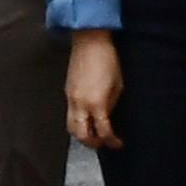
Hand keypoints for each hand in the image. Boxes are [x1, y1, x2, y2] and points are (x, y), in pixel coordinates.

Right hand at [65, 30, 122, 150]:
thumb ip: (111, 104)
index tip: (117, 143)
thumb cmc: (107, 60)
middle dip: (93, 143)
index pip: (103, 131)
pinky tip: (86, 119)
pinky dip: (77, 122)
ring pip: (71, 127)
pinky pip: (69, 114)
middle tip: (103, 143)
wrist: (90, 42)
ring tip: (92, 135)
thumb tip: (108, 116)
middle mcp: (80, 104)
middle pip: (82, 135)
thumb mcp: (118, 85)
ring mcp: (71, 98)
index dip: (111, 141)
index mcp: (97, 103)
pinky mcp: (67, 92)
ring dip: (81, 135)